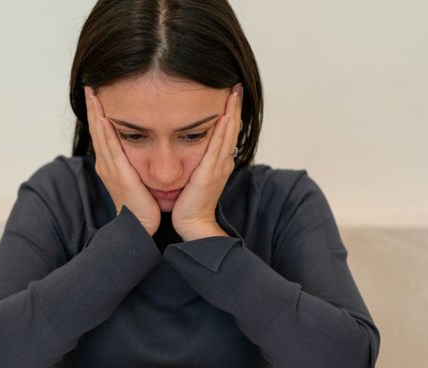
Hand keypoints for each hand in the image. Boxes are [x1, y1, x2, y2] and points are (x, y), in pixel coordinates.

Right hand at [85, 86, 160, 235]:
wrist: (142, 226)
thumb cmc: (144, 205)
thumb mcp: (138, 177)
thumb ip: (137, 161)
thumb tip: (146, 144)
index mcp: (110, 164)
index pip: (102, 132)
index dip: (97, 112)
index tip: (96, 93)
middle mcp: (106, 164)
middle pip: (97, 129)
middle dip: (92, 107)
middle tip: (89, 86)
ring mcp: (110, 170)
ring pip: (100, 135)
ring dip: (96, 113)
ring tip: (92, 94)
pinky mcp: (120, 175)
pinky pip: (111, 149)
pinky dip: (106, 133)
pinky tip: (103, 118)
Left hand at [171, 84, 242, 240]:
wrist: (192, 223)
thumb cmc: (190, 202)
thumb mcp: (196, 175)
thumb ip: (198, 160)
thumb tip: (191, 143)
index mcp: (220, 161)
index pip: (227, 130)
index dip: (231, 111)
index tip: (231, 92)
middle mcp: (223, 161)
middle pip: (232, 127)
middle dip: (235, 105)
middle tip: (237, 85)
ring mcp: (219, 167)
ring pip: (228, 133)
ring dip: (232, 112)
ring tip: (234, 93)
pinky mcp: (210, 173)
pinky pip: (217, 146)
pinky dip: (222, 130)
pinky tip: (224, 115)